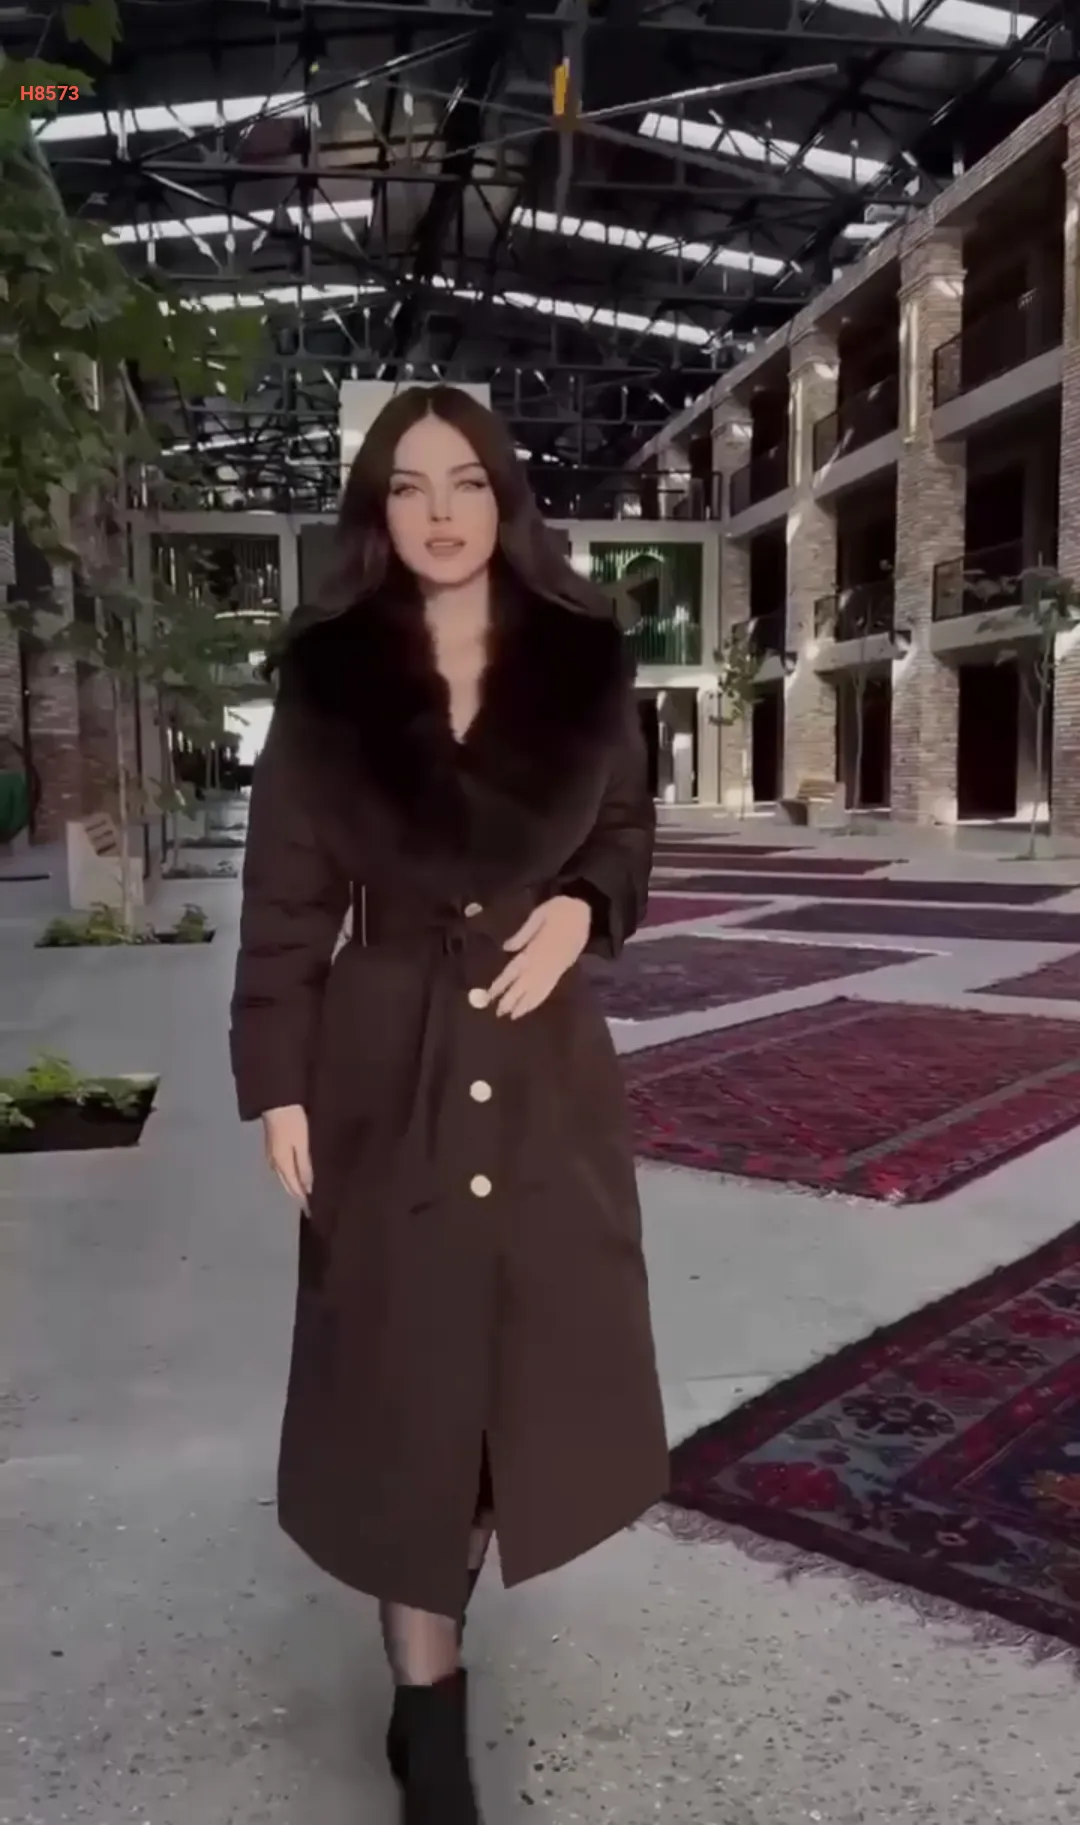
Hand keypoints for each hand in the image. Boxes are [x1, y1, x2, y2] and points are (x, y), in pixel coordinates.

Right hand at [262, 1104, 312, 1205]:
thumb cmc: (293, 1122)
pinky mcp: (272, 1147)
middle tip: (310, 1207)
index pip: (295, 1189)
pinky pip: (282, 1169)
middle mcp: (275, 1164)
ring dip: (293, 1187)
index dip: (303, 1202)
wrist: (276, 1101)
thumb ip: (305, 1167)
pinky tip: (296, 1175)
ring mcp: (272, 1155)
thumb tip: (308, 1189)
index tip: (313, 1213)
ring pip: (284, 1178)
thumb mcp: (302, 1144)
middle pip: (288, 1186)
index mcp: (282, 1165)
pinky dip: (290, 1176)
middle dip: (298, 1197)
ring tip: (305, 1194)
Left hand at [487, 895, 591, 1018]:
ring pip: (537, 989)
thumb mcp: (538, 915)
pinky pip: (550, 987)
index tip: (490, 995)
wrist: (586, 911)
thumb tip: (506, 948)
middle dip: (511, 999)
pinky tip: (533, 1005)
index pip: (514, 969)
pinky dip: (540, 998)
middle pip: (525, 984)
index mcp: (535, 948)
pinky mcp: (564, 969)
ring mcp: (555, 967)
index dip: (502, 983)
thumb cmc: (560, 909)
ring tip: (513, 1016)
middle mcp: (544, 962)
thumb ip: (523, 934)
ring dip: (525, 1003)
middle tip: (499, 1013)